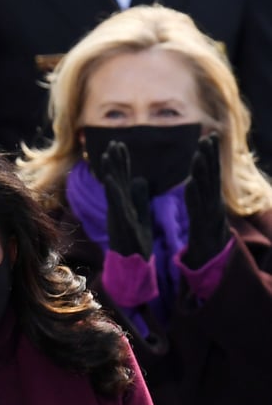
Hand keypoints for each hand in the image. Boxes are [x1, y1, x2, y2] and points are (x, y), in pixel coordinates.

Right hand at [101, 140, 152, 258]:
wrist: (133, 268)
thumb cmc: (136, 245)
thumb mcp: (141, 216)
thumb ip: (139, 198)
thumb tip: (140, 179)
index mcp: (123, 206)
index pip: (122, 180)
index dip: (121, 163)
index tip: (119, 144)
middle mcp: (117, 210)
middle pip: (115, 181)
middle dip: (114, 162)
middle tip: (113, 143)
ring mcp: (118, 217)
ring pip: (112, 192)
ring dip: (109, 173)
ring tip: (107, 155)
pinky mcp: (121, 226)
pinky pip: (116, 207)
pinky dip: (113, 192)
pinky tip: (109, 179)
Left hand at [184, 133, 229, 269]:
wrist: (212, 267)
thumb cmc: (206, 242)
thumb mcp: (202, 217)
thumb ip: (199, 199)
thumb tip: (195, 182)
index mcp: (211, 202)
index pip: (211, 176)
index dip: (211, 157)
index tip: (209, 137)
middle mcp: (213, 207)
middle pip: (212, 178)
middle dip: (211, 157)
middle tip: (209, 137)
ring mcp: (210, 217)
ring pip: (207, 191)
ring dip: (203, 172)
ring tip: (198, 155)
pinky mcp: (202, 229)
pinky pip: (197, 211)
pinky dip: (195, 197)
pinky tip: (190, 184)